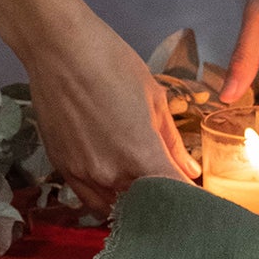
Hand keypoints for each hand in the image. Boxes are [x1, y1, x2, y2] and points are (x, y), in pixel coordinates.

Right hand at [17, 0, 198, 216]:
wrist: (58, 49)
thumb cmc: (112, 64)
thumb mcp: (154, 99)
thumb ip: (172, 142)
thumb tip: (190, 171)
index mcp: (140, 156)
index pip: (174, 196)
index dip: (191, 202)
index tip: (200, 201)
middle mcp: (110, 175)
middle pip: (143, 209)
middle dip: (163, 206)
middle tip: (175, 196)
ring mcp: (81, 174)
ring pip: (113, 210)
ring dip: (132, 206)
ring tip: (145, 192)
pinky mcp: (61, 168)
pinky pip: (88, 197)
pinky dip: (106, 197)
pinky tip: (117, 183)